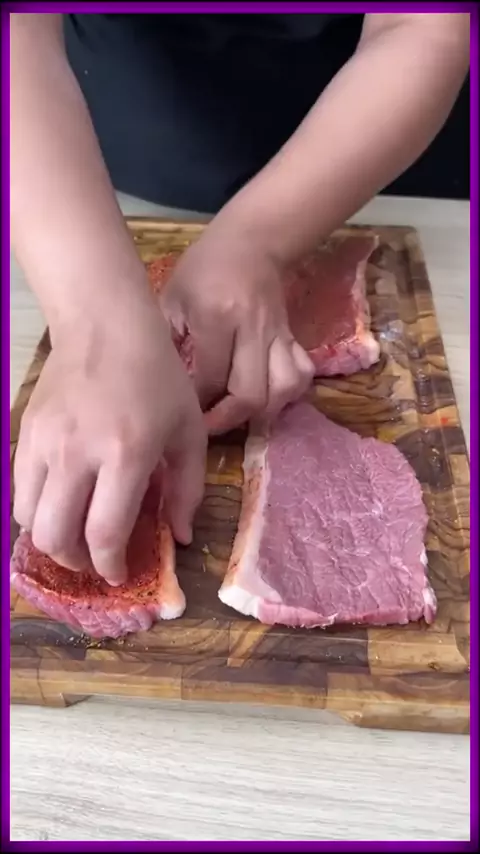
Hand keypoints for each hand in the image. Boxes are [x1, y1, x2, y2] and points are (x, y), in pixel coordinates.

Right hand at [13, 303, 206, 585]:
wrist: (106, 326)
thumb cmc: (157, 378)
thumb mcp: (189, 431)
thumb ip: (188, 489)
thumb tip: (180, 538)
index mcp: (126, 454)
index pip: (104, 533)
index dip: (110, 566)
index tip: (119, 574)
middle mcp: (77, 453)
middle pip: (55, 536)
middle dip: (76, 563)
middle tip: (94, 561)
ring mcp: (44, 442)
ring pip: (28, 519)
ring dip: (50, 540)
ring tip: (73, 538)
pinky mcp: (24, 432)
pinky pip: (19, 491)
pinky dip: (36, 511)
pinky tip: (59, 506)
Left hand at [160, 222, 314, 434]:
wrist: (252, 241)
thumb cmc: (204, 269)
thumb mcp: (173, 297)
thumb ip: (168, 341)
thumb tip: (162, 385)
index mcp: (216, 316)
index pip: (209, 377)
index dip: (196, 405)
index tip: (183, 413)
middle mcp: (251, 328)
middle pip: (251, 393)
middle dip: (228, 419)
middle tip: (210, 426)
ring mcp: (277, 333)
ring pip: (284, 388)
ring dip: (264, 412)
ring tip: (242, 417)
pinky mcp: (292, 337)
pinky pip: (302, 373)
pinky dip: (288, 394)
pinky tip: (270, 398)